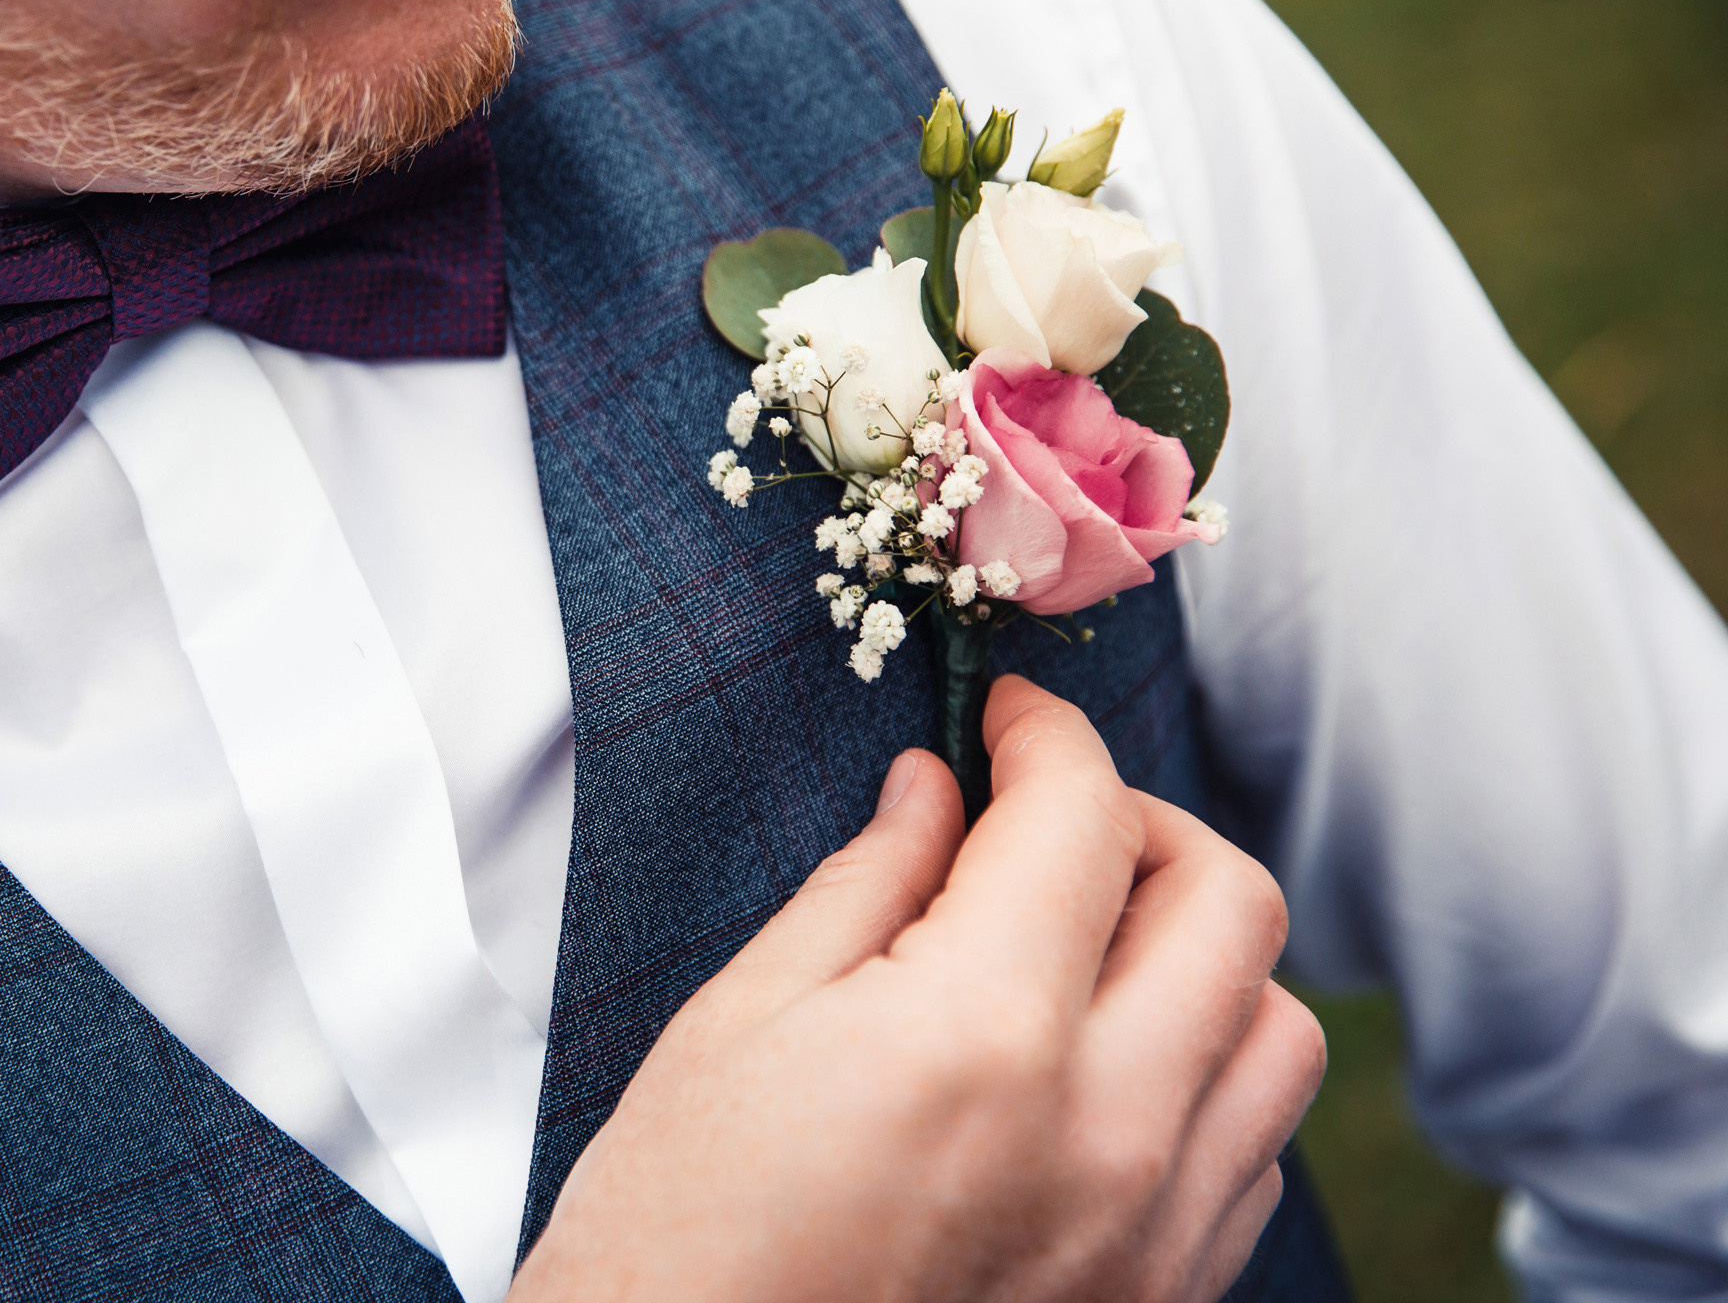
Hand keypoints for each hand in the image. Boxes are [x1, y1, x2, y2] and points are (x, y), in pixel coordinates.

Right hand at [510, 675, 1324, 1302]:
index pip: (1083, 818)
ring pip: (1277, 1030)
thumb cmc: (677, 1235)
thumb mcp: (740, 1024)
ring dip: (1200, 956)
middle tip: (1050, 820)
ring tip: (1088, 951)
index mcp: (982, 1035)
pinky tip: (1100, 1070)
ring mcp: (1149, 1235)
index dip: (1044, 735)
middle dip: (1144, 823)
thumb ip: (866, 888)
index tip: (1005, 719)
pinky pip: (1252, 1153)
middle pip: (1229, 903)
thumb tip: (936, 790)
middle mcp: (1104, 1132)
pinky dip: (1204, 1076)